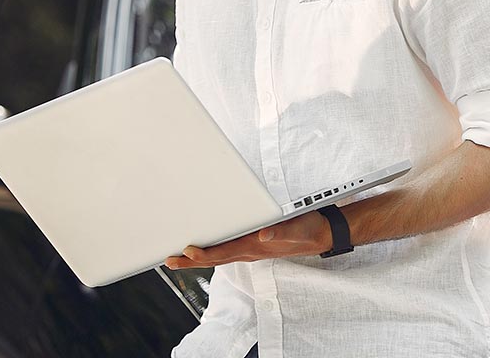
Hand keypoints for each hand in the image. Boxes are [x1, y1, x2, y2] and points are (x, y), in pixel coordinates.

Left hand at [165, 210, 332, 269]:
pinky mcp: (253, 244)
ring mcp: (250, 249)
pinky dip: (212, 251)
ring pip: (219, 256)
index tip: (188, 251)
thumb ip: (281, 232)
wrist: (320, 234)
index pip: (225, 253)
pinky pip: (227, 251)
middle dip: (191, 261)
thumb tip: (264, 234)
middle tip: (170, 260)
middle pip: (215, 259)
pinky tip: (204, 248)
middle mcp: (249, 250)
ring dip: (198, 258)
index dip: (205, 254)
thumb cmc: (307, 229)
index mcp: (256, 246)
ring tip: (178, 257)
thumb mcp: (297, 228)